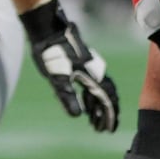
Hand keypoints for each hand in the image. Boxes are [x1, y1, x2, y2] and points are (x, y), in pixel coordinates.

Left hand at [21, 0, 119, 131]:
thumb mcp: (57, 77)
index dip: (109, 114)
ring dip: (98, 107)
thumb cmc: (52, 52)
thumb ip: (67, 96)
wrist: (50, 30)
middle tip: (104, 128)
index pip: (106, 99)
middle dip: (107, 113)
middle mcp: (96, 71)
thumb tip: (77, 116)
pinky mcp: (82, 66)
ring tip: (94, 122)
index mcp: (93, 75)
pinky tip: (85, 104)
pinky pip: (92, 85)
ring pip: (99, 91)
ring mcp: (90, 68)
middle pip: (107, 96)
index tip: (109, 128)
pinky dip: (91, 97)